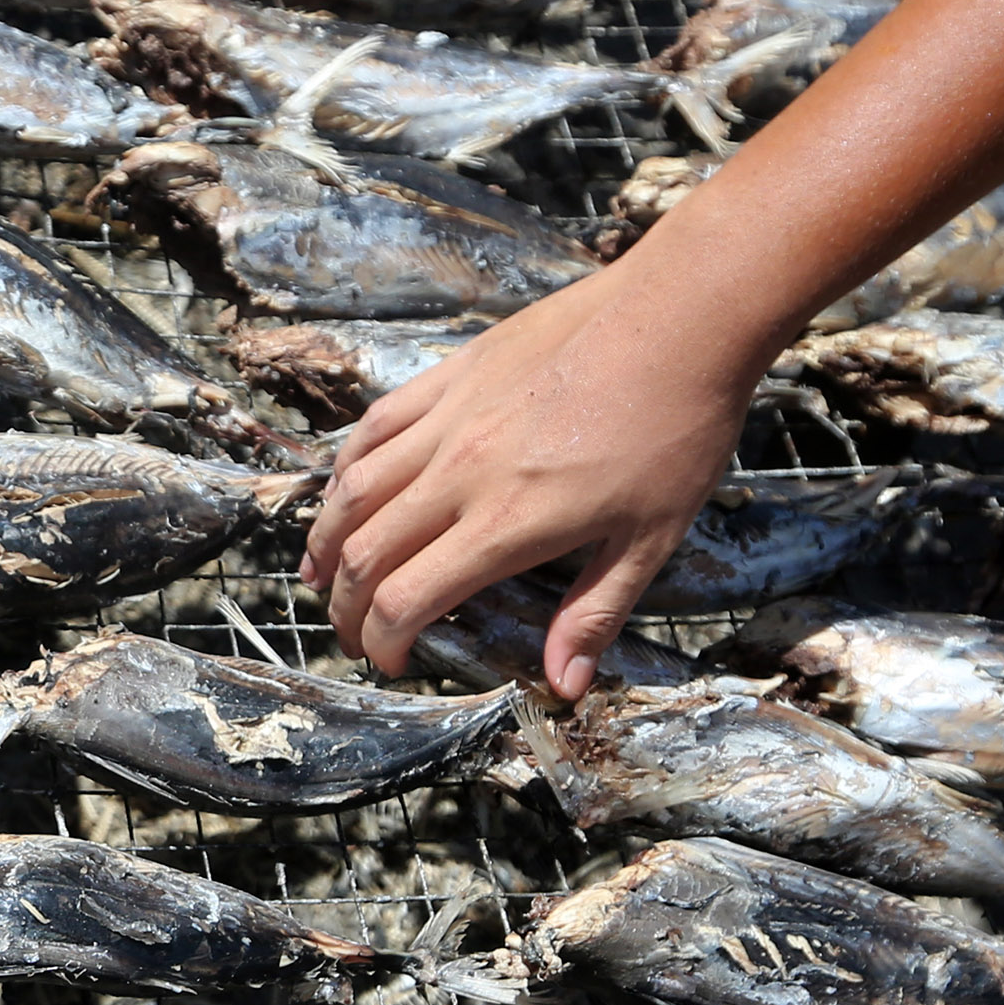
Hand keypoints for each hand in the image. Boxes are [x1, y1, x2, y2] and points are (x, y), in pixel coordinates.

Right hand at [303, 264, 766, 698]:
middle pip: (367, 553)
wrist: (682, 317)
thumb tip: (564, 687)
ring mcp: (449, 419)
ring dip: (327, 540)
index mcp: (507, 524)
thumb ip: (594, 614)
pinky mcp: (452, 376)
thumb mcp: (651, 538)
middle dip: (347, 606)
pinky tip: (345, 487)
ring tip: (321, 573)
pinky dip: (347, 466)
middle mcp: (460, 474)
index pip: (407, 599)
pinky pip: (376, 426)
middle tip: (352, 631)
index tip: (390, 660)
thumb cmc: (676, 428)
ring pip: (354, 489)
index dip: (383, 641)